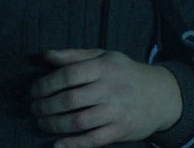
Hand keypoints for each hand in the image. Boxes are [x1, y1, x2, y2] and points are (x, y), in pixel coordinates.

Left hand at [29, 48, 181, 147]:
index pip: (69, 74)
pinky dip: (73, 144)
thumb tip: (46, 55)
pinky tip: (58, 144)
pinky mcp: (120, 131)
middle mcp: (109, 88)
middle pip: (70, 99)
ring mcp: (115, 111)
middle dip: (46, 106)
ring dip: (54, 125)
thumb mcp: (103, 56)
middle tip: (34, 108)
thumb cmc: (124, 73)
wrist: (160, 95)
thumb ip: (74, 55)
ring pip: (78, 121)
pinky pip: (92, 140)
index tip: (34, 90)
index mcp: (104, 66)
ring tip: (41, 123)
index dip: (47, 83)